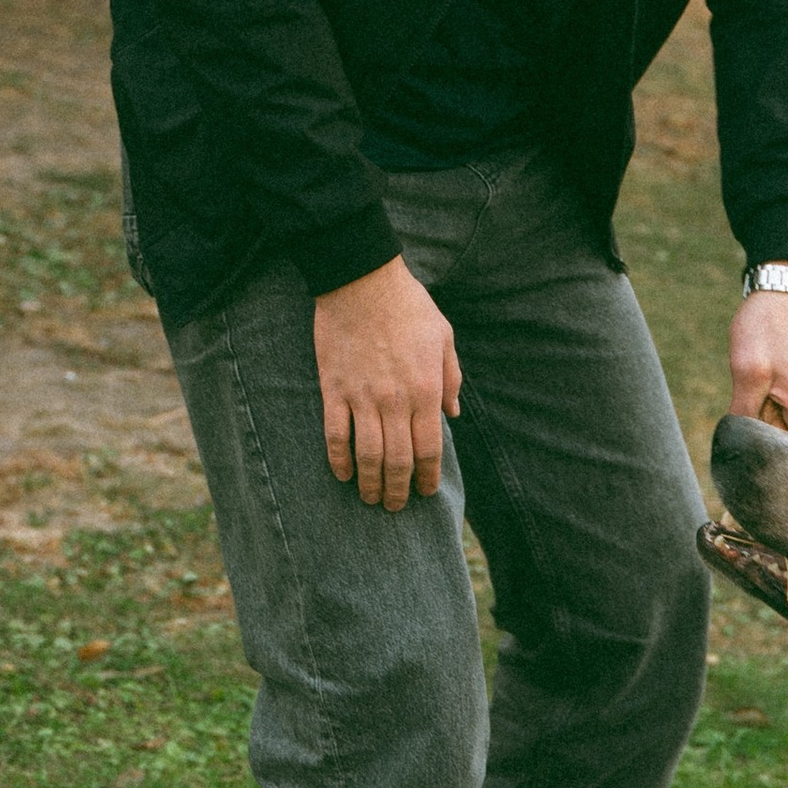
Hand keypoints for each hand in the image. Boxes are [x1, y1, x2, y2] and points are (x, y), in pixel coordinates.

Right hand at [314, 256, 460, 508]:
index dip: (427, 477)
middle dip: (399, 490)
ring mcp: (362, 397)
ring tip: (371, 499)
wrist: (362, 282)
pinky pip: (335, 434)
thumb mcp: (444, 337)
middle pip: (398, 460)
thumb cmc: (409, 306)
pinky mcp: (334, 389)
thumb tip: (453, 414)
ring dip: (370, 484)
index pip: (429, 448)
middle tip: (396, 506)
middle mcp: (396, 400)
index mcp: (426, 389)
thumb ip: (451, 378)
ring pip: (367, 455)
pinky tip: (342, 474)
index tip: (425, 492)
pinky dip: (338, 460)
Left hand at [729, 290, 787, 432]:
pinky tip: (782, 357)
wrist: (784, 287)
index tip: (753, 392)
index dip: (760, 419)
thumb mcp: (746, 372)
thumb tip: (740, 442)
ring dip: (777, 391)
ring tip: (773, 363)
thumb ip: (744, 414)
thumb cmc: (764, 327)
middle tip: (760, 374)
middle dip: (769, 405)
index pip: (780, 436)